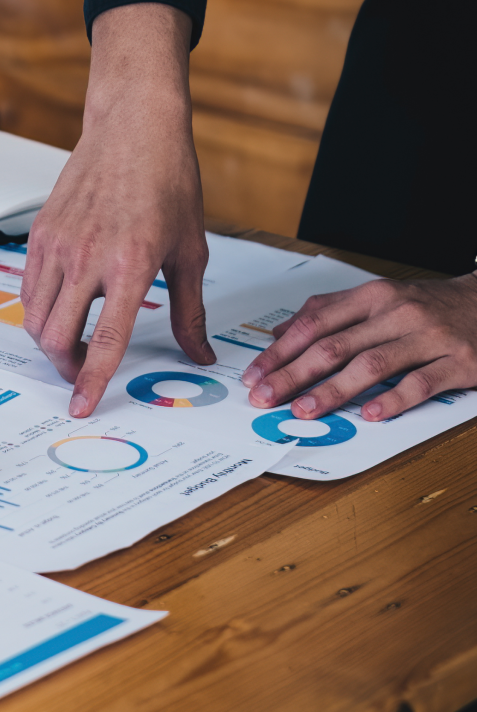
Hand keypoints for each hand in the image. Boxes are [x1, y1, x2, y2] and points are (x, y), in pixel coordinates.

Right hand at [21, 4, 214, 418]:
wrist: (133, 127)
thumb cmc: (168, 181)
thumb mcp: (191, 250)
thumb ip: (190, 311)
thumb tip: (201, 356)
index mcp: (129, 265)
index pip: (104, 339)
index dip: (92, 381)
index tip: (83, 407)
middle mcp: (86, 257)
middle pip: (55, 336)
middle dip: (66, 367)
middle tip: (83, 372)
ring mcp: (56, 244)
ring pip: (34, 316)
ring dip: (51, 340)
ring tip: (74, 340)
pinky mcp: (40, 232)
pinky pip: (28, 287)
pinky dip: (41, 308)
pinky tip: (65, 303)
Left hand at [242, 275, 476, 420]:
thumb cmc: (427, 305)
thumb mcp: (378, 298)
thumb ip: (328, 312)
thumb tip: (280, 333)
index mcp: (372, 296)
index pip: (313, 324)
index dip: (280, 351)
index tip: (254, 374)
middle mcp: (396, 313)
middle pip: (334, 345)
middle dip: (293, 374)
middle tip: (265, 397)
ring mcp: (429, 337)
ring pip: (372, 364)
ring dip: (333, 390)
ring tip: (304, 411)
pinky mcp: (460, 361)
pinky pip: (423, 382)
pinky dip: (395, 399)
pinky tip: (372, 415)